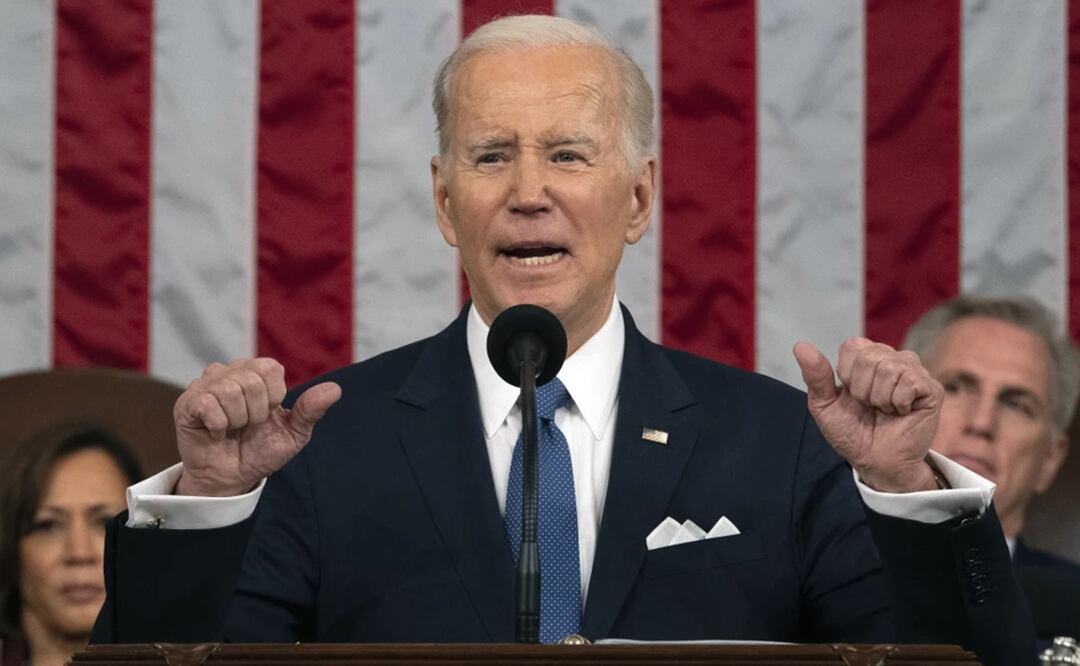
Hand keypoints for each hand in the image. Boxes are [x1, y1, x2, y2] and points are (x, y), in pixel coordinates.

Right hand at [172, 358, 341, 495]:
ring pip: (230, 390)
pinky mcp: (187, 402)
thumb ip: (310, 410)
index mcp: (256, 373)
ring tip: (231, 429)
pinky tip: (216, 432)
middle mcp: (230, 371)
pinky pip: (208, 403)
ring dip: (237, 420)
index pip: (271, 369)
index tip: (267, 415)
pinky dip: (218, 425)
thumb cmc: (261, 451)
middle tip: (247, 426)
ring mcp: (206, 384)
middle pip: (252, 380)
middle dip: (256, 413)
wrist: (233, 478)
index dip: (273, 397)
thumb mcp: (293, 433)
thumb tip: (336, 390)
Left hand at [793, 338, 942, 492]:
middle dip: (862, 389)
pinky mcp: (931, 389)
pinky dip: (898, 403)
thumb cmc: (852, 432)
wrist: (875, 461)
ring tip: (885, 410)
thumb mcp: (825, 405)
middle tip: (870, 406)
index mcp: (867, 357)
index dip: (846, 374)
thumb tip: (800, 346)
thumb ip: (815, 376)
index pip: (852, 346)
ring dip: (879, 398)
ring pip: (888, 369)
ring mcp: (915, 372)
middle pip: (869, 357)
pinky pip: (909, 383)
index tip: (851, 396)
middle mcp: (893, 358)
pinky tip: (901, 412)